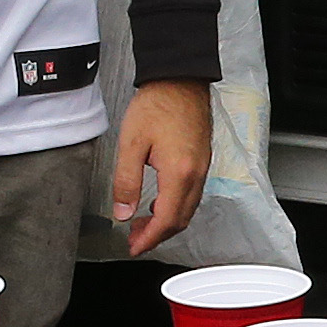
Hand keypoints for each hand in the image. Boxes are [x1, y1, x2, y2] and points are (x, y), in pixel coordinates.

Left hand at [109, 82, 214, 255]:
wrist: (180, 79)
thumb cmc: (158, 104)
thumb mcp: (131, 143)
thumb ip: (125, 182)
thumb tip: (123, 212)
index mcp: (179, 173)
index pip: (167, 220)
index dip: (149, 239)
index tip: (134, 246)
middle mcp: (196, 174)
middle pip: (180, 220)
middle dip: (158, 235)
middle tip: (135, 239)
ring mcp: (202, 168)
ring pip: (188, 209)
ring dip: (166, 222)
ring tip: (142, 223)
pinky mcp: (202, 160)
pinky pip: (192, 194)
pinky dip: (175, 206)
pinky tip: (158, 202)